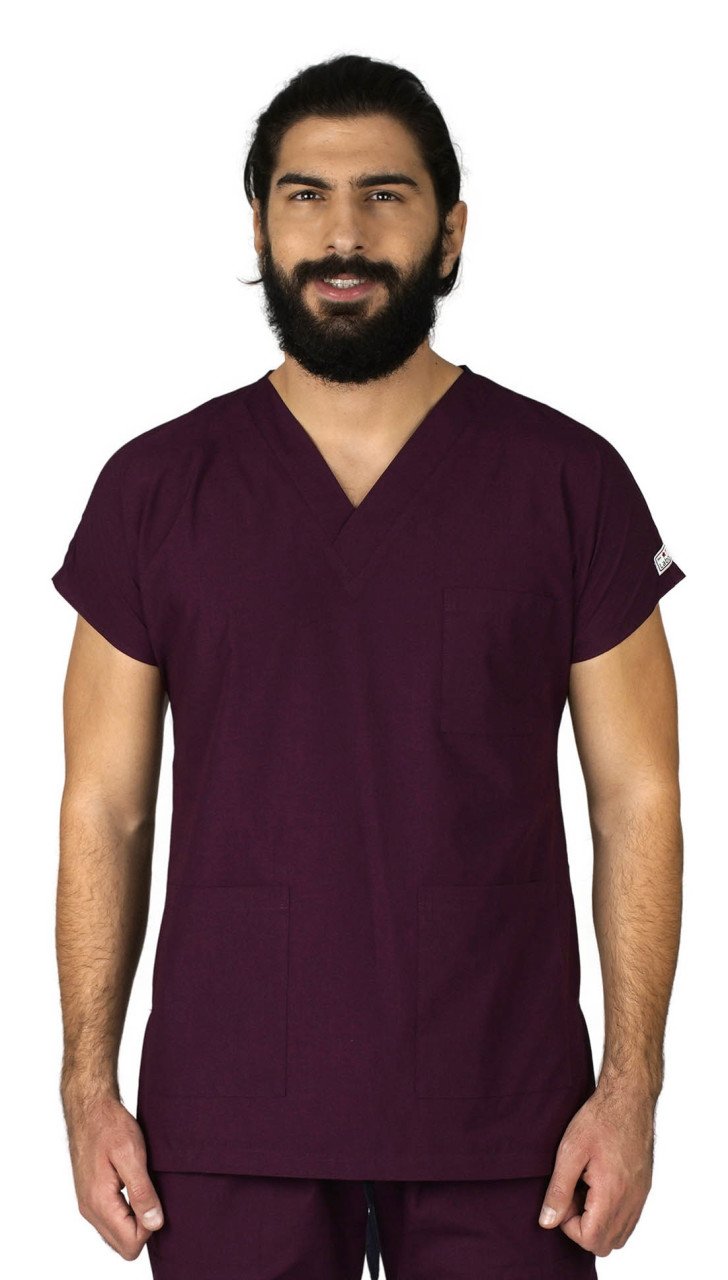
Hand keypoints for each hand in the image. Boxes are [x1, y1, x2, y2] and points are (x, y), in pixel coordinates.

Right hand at [63, 1089, 164, 1260]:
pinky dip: (126, 1213)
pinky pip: (111, 1221)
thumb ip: (142, 1192)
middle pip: (123, 1245)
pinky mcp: (91, 1197)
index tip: (155, 1198)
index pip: (130, 1244)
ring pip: (117, 1235)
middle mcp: (90, 1210)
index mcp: (100, 1202)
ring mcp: (88, 1205)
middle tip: (151, 1193)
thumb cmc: (110, 1125)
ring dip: (135, 1220)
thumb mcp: (132, 1154)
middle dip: (143, 1228)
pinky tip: (134, 1188)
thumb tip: (155, 1223)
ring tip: (143, 1188)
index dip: (150, 1226)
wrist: (89, 1108)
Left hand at [538, 1084, 654, 1256]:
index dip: (569, 1226)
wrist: (629, 1099)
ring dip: (597, 1223)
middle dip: (583, 1228)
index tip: (563, 1198)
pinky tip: (598, 1185)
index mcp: (612, 1194)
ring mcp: (640, 1197)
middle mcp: (631, 1202)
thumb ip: (558, 1190)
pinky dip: (610, 1214)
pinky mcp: (643, 1190)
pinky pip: (628, 1220)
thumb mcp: (569, 1151)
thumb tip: (547, 1222)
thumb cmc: (599, 1120)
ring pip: (619, 1235)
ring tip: (584, 1189)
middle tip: (572, 1194)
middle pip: (605, 1244)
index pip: (591, 1240)